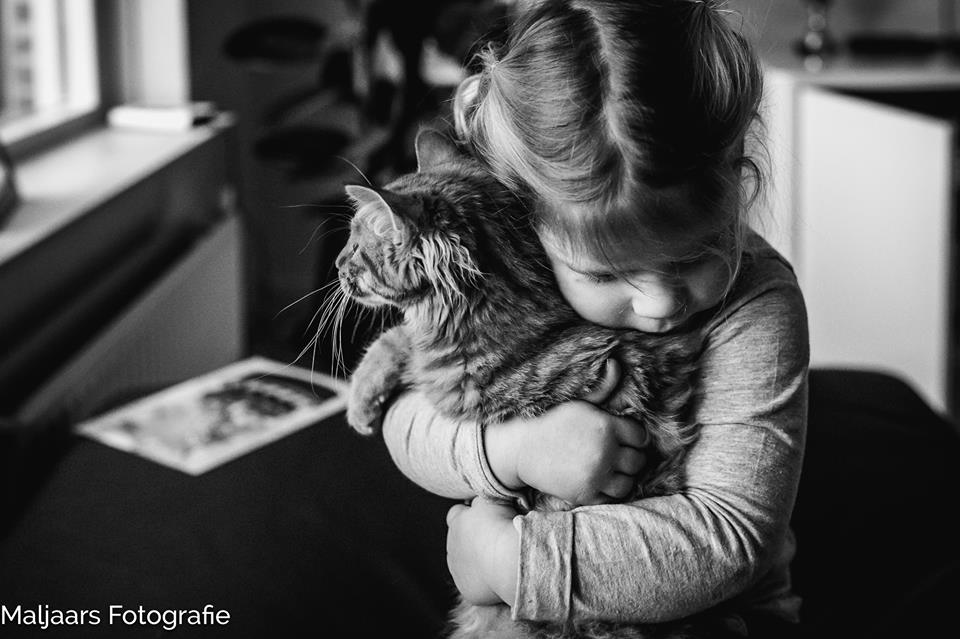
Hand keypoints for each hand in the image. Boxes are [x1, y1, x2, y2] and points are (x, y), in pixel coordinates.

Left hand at [445, 498, 519, 605]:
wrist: (507, 559)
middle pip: (458, 539)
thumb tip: (480, 499)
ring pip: (463, 562)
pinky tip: (496, 575)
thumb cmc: (502, 526)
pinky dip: (481, 580)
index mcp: (456, 521)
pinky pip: (472, 582)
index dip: (467, 514)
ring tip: (496, 558)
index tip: (482, 517)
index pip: (455, 514)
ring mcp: (456, 568)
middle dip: (471, 538)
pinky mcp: (465, 587)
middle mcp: (452, 544)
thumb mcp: (492, 500)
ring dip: (475, 559)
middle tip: (491, 539)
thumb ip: (482, 497)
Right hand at [486, 360, 649, 504]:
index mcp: (606, 426)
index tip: (624, 438)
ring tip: (611, 469)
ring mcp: (595, 475)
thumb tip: (616, 363)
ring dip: (622, 477)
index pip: (640, 437)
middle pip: (638, 461)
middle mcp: (604, 451)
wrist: (522, 448)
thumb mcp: (578, 403)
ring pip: (628, 482)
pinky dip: (608, 491)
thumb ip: (603, 388)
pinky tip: (599, 480)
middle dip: (630, 457)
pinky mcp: (585, 494)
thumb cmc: (552, 422)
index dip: (634, 437)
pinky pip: (611, 498)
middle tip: (618, 455)